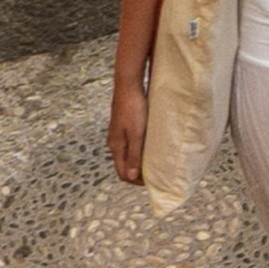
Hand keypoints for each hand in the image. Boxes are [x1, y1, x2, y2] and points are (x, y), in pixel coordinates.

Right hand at [106, 67, 148, 187]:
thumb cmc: (133, 108)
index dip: (135, 181)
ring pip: (127, 154)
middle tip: (154, 174)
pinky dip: (138, 150)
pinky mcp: (123, 125)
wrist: (128, 85)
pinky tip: (149, 146)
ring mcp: (118, 133)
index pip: (122, 173)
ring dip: (138, 161)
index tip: (151, 182)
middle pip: (123, 165)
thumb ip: (133, 155)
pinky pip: (129, 144)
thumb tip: (130, 176)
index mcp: (116, 146)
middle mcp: (114, 142)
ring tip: (154, 161)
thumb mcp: (136, 134)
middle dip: (137, 173)